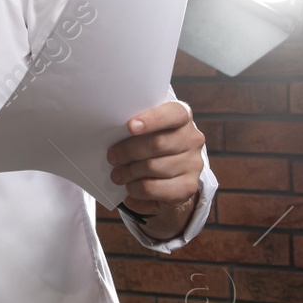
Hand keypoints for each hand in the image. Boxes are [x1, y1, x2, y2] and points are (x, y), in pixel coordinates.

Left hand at [107, 100, 204, 234]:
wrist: (167, 178)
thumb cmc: (147, 147)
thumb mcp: (142, 132)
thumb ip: (133, 129)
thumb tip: (109, 136)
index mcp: (182, 116)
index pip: (173, 114)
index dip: (151, 120)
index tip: (130, 126)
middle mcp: (192, 138)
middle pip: (157, 143)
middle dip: (128, 151)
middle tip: (112, 157)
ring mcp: (194, 163)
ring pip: (153, 167)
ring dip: (129, 172)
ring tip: (117, 174)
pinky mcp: (188, 186)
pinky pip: (154, 188)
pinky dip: (136, 188)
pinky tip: (130, 186)